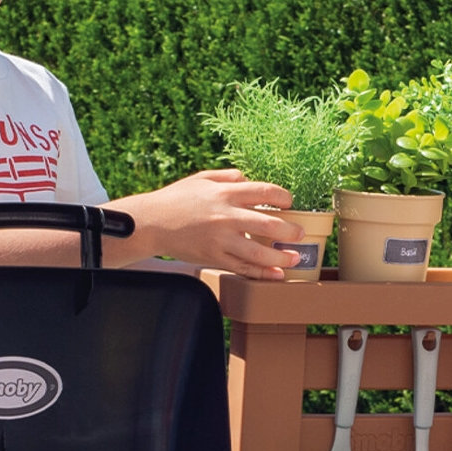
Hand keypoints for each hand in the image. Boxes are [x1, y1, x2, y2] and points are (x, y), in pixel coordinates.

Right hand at [116, 169, 298, 276]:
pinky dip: (261, 273)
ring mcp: (220, 240)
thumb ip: (227, 176)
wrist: (151, 223)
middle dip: (289, 230)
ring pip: (258, 251)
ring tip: (295, 258)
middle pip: (267, 223)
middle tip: (300, 234)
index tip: (290, 202)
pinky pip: (242, 268)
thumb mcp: (200, 179)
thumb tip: (248, 178)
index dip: (282, 196)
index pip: (263, 191)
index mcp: (224, 193)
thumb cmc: (176, 199)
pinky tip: (276, 275)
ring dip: (280, 257)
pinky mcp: (213, 258)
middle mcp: (225, 216)